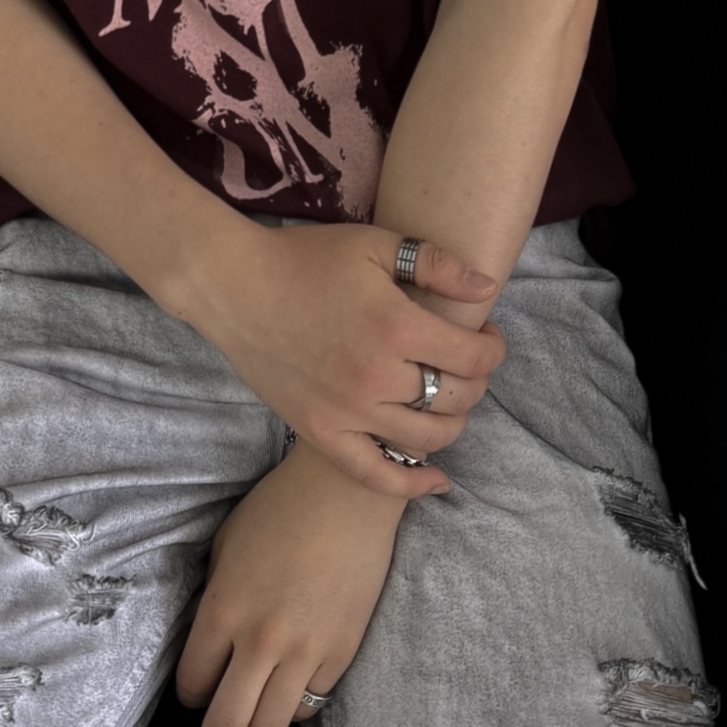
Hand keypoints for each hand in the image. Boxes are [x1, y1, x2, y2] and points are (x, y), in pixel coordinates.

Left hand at [175, 436, 407, 726]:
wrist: (348, 492)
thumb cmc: (281, 508)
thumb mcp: (227, 547)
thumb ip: (214, 598)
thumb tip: (208, 640)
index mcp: (222, 611)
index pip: (193, 684)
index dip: (188, 700)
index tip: (190, 702)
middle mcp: (259, 641)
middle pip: (226, 725)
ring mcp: (304, 653)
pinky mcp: (341, 654)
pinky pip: (311, 705)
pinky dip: (293, 718)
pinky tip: (284, 717)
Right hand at [183, 221, 507, 497]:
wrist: (233, 287)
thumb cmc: (305, 259)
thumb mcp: (375, 243)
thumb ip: (437, 264)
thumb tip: (488, 289)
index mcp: (396, 326)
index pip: (474, 357)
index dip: (492, 348)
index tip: (485, 336)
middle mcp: (377, 377)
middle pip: (457, 398)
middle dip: (476, 381)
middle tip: (464, 363)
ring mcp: (347, 411)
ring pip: (427, 438)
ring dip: (452, 421)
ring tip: (446, 398)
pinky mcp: (320, 432)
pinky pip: (374, 475)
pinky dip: (410, 483)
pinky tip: (435, 479)